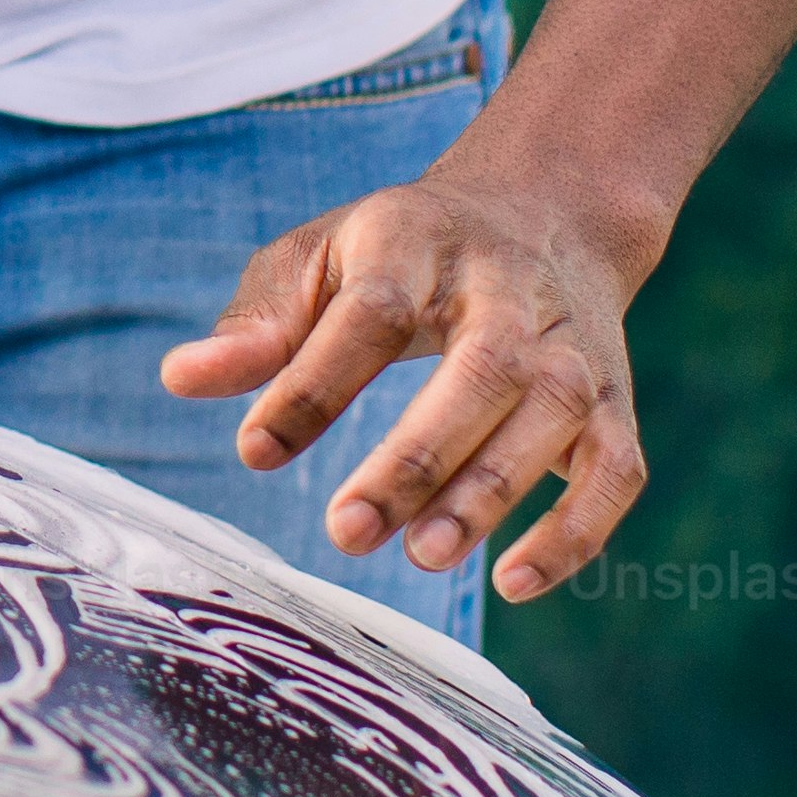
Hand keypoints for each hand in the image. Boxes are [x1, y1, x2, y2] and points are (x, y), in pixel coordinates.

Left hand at [155, 143, 653, 604]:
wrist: (545, 215)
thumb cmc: (403, 253)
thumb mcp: (321, 256)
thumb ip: (257, 322)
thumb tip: (180, 379)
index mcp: (420, 241)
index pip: (372, 311)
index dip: (316, 382)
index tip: (256, 450)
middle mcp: (512, 292)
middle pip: (482, 368)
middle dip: (416, 458)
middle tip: (347, 530)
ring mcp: (573, 351)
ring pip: (552, 420)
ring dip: (489, 494)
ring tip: (419, 553)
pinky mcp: (614, 406)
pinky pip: (615, 473)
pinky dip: (577, 531)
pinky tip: (514, 581)